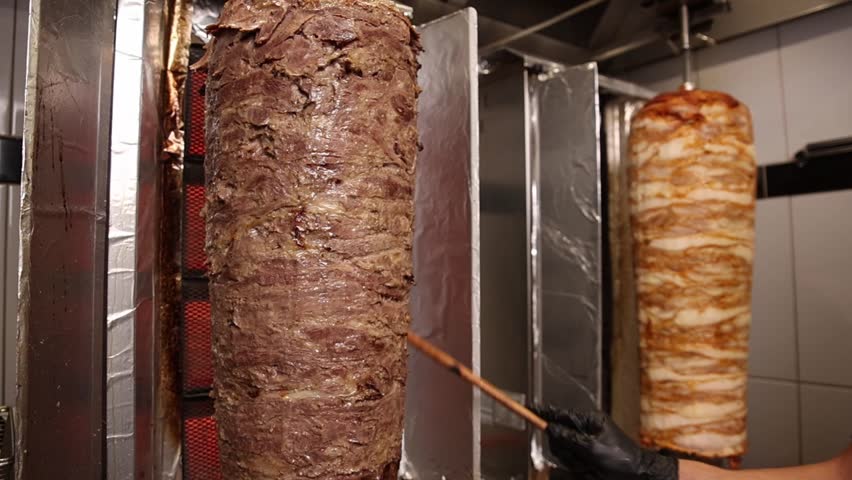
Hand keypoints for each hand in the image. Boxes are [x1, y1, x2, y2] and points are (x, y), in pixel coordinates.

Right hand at [532, 406, 677, 479]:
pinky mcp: (585, 457)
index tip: (528, 407)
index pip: (561, 413)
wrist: (637, 475)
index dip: (543, 412)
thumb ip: (568, 437)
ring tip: (589, 466)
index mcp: (589, 420)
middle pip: (558, 434)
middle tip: (579, 458)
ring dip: (572, 460)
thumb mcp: (593, 447)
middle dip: (564, 448)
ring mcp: (584, 444)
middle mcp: (585, 430)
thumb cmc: (621, 458)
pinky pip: (569, 460)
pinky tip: (589, 469)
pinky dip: (576, 466)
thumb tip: (550, 428)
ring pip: (562, 450)